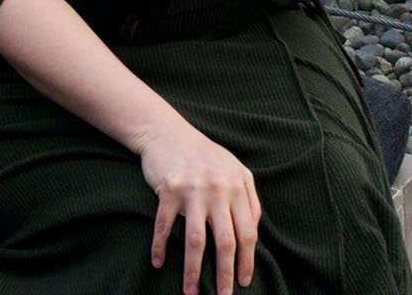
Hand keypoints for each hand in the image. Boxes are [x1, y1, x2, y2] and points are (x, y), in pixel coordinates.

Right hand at [138, 121, 260, 294]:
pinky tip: (157, 262)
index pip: (247, 231)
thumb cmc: (203, 155)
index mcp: (236, 185)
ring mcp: (192, 189)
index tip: (244, 282)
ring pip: (195, 240)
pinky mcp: (168, 189)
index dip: (247, 260)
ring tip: (191, 293)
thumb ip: (248, 197)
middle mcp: (217, 188)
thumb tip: (254, 231)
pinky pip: (164, 226)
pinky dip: (159, 246)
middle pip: (225, 240)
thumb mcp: (233, 169)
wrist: (168, 132)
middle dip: (226, 274)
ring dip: (193, 271)